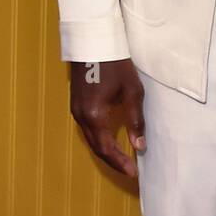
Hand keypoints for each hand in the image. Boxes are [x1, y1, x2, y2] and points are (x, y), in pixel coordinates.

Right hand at [69, 58, 145, 177]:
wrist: (94, 42)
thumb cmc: (116, 64)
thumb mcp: (131, 91)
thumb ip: (135, 120)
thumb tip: (139, 145)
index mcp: (94, 116)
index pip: (106, 149)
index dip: (119, 162)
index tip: (133, 172)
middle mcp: (81, 117)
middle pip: (96, 147)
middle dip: (112, 160)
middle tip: (128, 169)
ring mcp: (76, 110)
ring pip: (90, 139)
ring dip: (105, 150)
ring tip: (121, 158)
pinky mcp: (76, 104)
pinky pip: (87, 129)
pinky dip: (98, 139)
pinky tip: (109, 139)